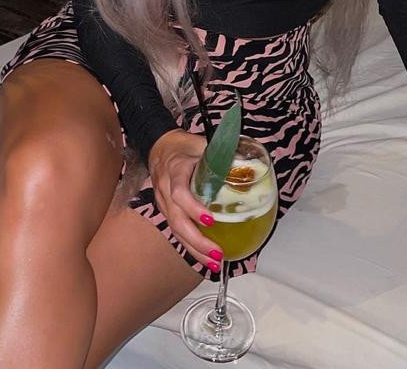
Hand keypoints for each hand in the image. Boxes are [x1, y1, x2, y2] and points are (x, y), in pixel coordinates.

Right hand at [147, 129, 222, 268]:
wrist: (159, 147)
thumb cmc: (183, 146)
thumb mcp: (201, 144)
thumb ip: (222, 154)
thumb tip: (248, 163)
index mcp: (175, 170)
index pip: (179, 192)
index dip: (193, 208)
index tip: (210, 220)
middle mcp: (166, 190)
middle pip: (177, 221)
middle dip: (197, 240)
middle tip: (217, 253)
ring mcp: (164, 203)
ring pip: (176, 231)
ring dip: (195, 249)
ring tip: (214, 263)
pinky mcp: (167, 212)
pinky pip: (177, 232)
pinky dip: (191, 246)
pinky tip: (205, 257)